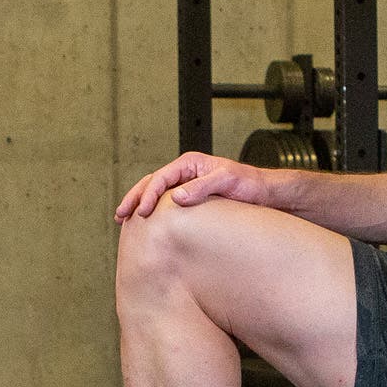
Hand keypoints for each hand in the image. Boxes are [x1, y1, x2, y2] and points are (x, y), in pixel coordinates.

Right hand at [116, 152, 277, 221]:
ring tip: (123, 220)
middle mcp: (186, 172)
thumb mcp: (227, 181)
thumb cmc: (249, 184)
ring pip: (155, 193)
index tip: (142, 212)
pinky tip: (145, 222)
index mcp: (190, 163)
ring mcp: (187, 184)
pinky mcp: (191, 197)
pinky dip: (153, 211)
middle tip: (120, 215)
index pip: (161, 178)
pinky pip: (166, 203)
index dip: (148, 194)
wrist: (265, 192)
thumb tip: (175, 197)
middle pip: (151, 183)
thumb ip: (202, 187)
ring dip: (139, 204)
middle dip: (134, 198)